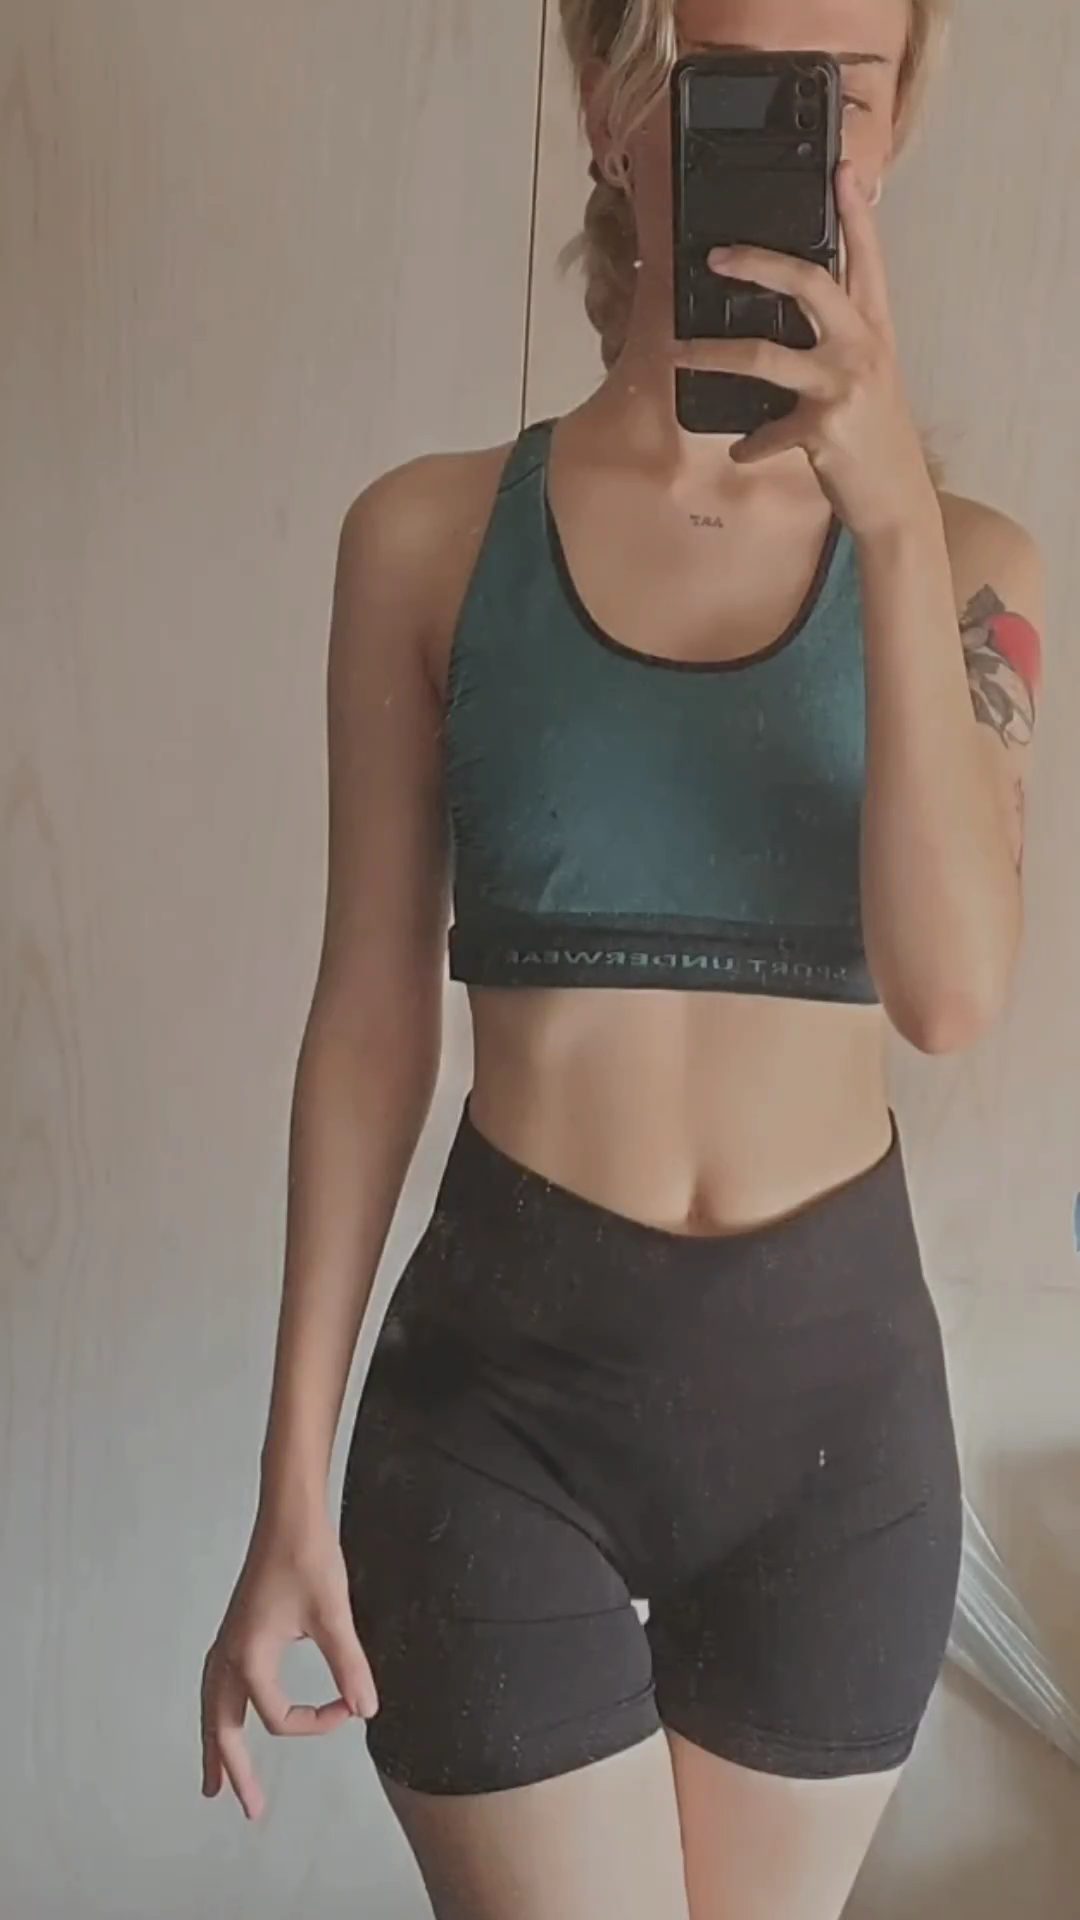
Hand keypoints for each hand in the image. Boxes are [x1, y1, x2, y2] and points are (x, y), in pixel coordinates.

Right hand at [200, 1507, 377, 1821]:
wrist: (289, 1512)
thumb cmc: (307, 1556)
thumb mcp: (333, 1614)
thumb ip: (348, 1665)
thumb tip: (366, 1710)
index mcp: (249, 1657)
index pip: (278, 1717)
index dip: (317, 1722)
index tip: (350, 1705)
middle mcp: (230, 1653)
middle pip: (220, 1726)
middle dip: (231, 1768)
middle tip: (243, 1808)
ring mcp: (229, 1639)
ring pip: (212, 1705)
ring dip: (215, 1742)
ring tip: (213, 1781)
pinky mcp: (237, 1627)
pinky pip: (216, 1683)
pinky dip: (218, 1709)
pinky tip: (229, 1711)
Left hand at [675, 160, 936, 540]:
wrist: (898, 502)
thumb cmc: (877, 439)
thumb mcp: (870, 380)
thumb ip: (841, 344)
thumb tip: (796, 321)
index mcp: (875, 331)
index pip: (867, 259)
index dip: (855, 213)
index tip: (840, 170)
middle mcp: (862, 348)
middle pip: (809, 283)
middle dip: (758, 263)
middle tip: (716, 257)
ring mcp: (842, 387)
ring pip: (764, 355)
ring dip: (712, 353)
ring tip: (679, 354)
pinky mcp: (822, 429)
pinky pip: (767, 433)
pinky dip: (751, 445)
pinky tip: (742, 452)